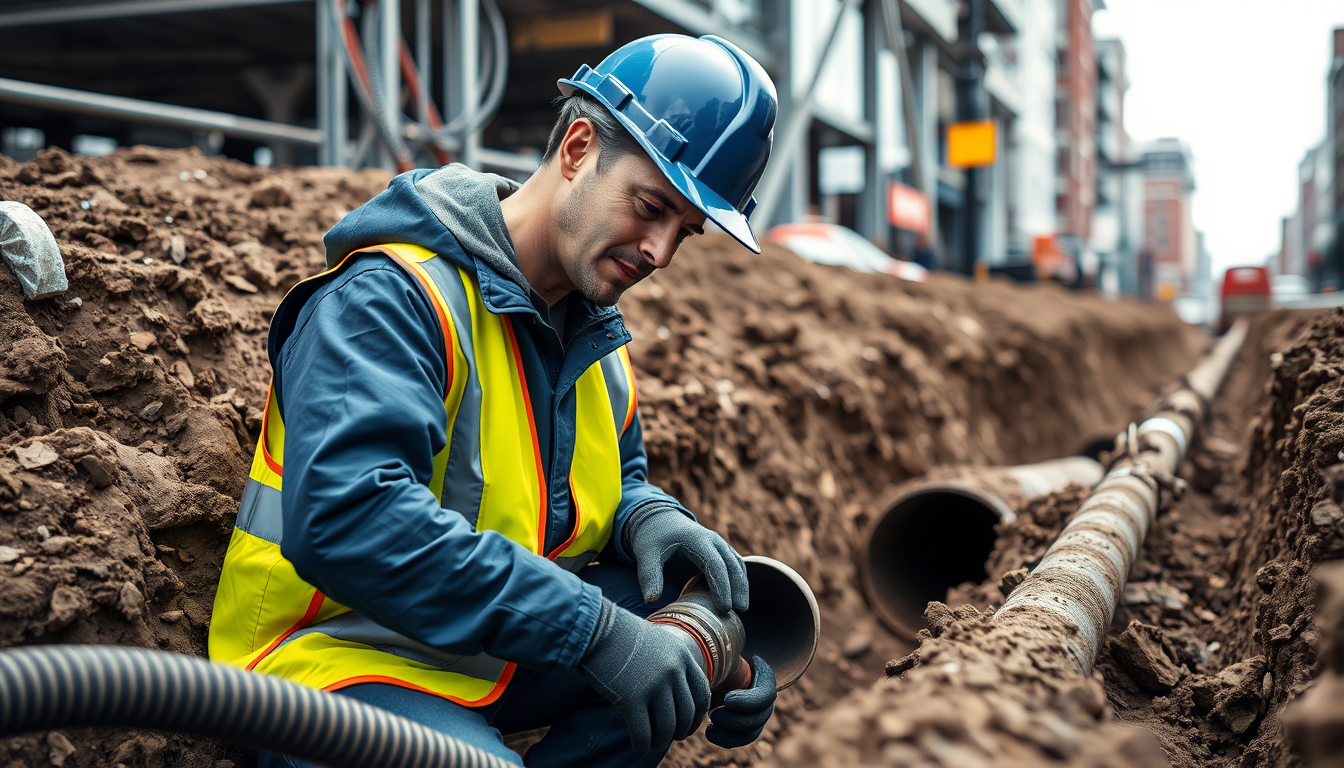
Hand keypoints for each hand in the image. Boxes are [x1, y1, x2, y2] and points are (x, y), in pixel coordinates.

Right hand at [579, 599, 710, 754]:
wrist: (594, 627)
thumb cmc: (621, 634)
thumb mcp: (657, 640)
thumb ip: (671, 663)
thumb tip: (676, 694)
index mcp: (682, 655)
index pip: (702, 693)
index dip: (698, 715)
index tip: (689, 725)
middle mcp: (673, 670)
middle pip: (686, 714)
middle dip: (680, 731)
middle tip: (671, 737)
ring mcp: (653, 684)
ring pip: (666, 727)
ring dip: (660, 741)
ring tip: (652, 743)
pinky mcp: (631, 698)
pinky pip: (643, 733)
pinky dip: (642, 744)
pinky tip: (637, 746)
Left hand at [626, 506, 748, 613]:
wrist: (660, 520)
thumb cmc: (653, 538)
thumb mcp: (646, 555)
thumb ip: (649, 576)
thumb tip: (651, 601)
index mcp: (696, 539)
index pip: (715, 564)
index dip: (721, 586)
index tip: (724, 607)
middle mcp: (712, 540)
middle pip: (732, 564)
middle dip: (737, 588)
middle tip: (739, 611)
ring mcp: (718, 544)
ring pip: (737, 564)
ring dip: (741, 585)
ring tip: (742, 608)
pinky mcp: (719, 551)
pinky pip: (734, 564)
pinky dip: (738, 580)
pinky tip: (737, 597)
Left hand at [706, 656, 775, 748]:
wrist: (715, 674)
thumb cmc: (719, 663)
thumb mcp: (725, 658)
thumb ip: (727, 658)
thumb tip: (720, 654)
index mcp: (765, 679)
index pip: (765, 696)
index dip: (747, 702)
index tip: (726, 699)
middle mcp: (766, 700)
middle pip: (759, 718)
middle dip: (734, 720)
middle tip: (714, 714)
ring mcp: (758, 716)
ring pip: (751, 733)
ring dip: (729, 732)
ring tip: (710, 723)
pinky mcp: (746, 729)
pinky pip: (741, 740)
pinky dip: (725, 740)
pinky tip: (709, 732)